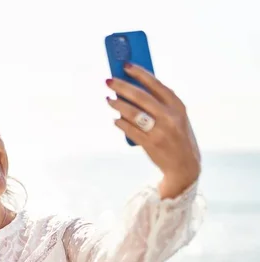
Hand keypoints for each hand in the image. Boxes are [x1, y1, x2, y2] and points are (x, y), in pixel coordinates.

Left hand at [106, 63, 200, 197]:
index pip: (156, 84)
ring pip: (132, 113)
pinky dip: (120, 123)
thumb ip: (161, 103)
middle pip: (140, 97)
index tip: (125, 65)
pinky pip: (129, 130)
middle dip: (122, 87)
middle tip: (108, 81)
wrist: (184, 165)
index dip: (139, 73)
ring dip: (117, 104)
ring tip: (108, 100)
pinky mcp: (150, 144)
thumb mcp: (177, 116)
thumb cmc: (177, 136)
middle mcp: (170, 117)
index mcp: (178, 106)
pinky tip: (115, 119)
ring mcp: (160, 131)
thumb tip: (133, 87)